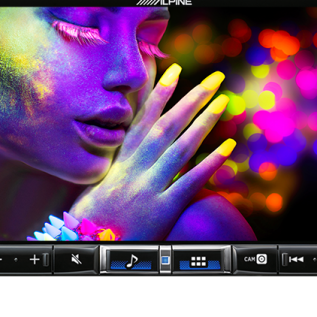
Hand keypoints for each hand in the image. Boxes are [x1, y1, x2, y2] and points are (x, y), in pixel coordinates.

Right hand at [69, 64, 235, 240]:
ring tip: (223, 101)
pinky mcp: (162, 210)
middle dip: (192, 99)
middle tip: (214, 78)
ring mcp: (149, 187)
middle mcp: (135, 169)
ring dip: (204, 122)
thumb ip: (118, 164)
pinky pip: (189, 182)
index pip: (142, 119)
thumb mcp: (98, 184)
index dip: (160, 93)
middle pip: (167, 126)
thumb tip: (133, 146)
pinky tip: (227, 148)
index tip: (177, 70)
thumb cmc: (92, 219)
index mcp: (120, 161)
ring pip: (180, 147)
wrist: (88, 247)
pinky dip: (208, 163)